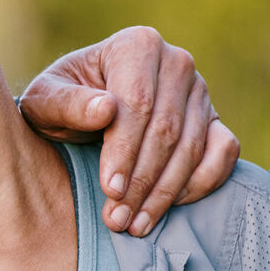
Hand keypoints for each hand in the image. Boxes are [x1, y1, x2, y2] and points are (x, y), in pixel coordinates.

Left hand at [18, 25, 239, 236]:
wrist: (83, 106)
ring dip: (165, 192)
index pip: (138, 104)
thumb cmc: (60, 102)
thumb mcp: (45, 100)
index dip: (125, 150)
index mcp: (137, 45)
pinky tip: (169, 207)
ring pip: (193, 147)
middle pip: (167, 130)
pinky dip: (201, 183)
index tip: (110, 188)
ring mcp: (200, 90)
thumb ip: (67, 103)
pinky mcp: (214, 118)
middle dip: (142, 181)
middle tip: (118, 218)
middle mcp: (176, 62)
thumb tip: (105, 109)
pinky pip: (223, 152)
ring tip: (135, 225)